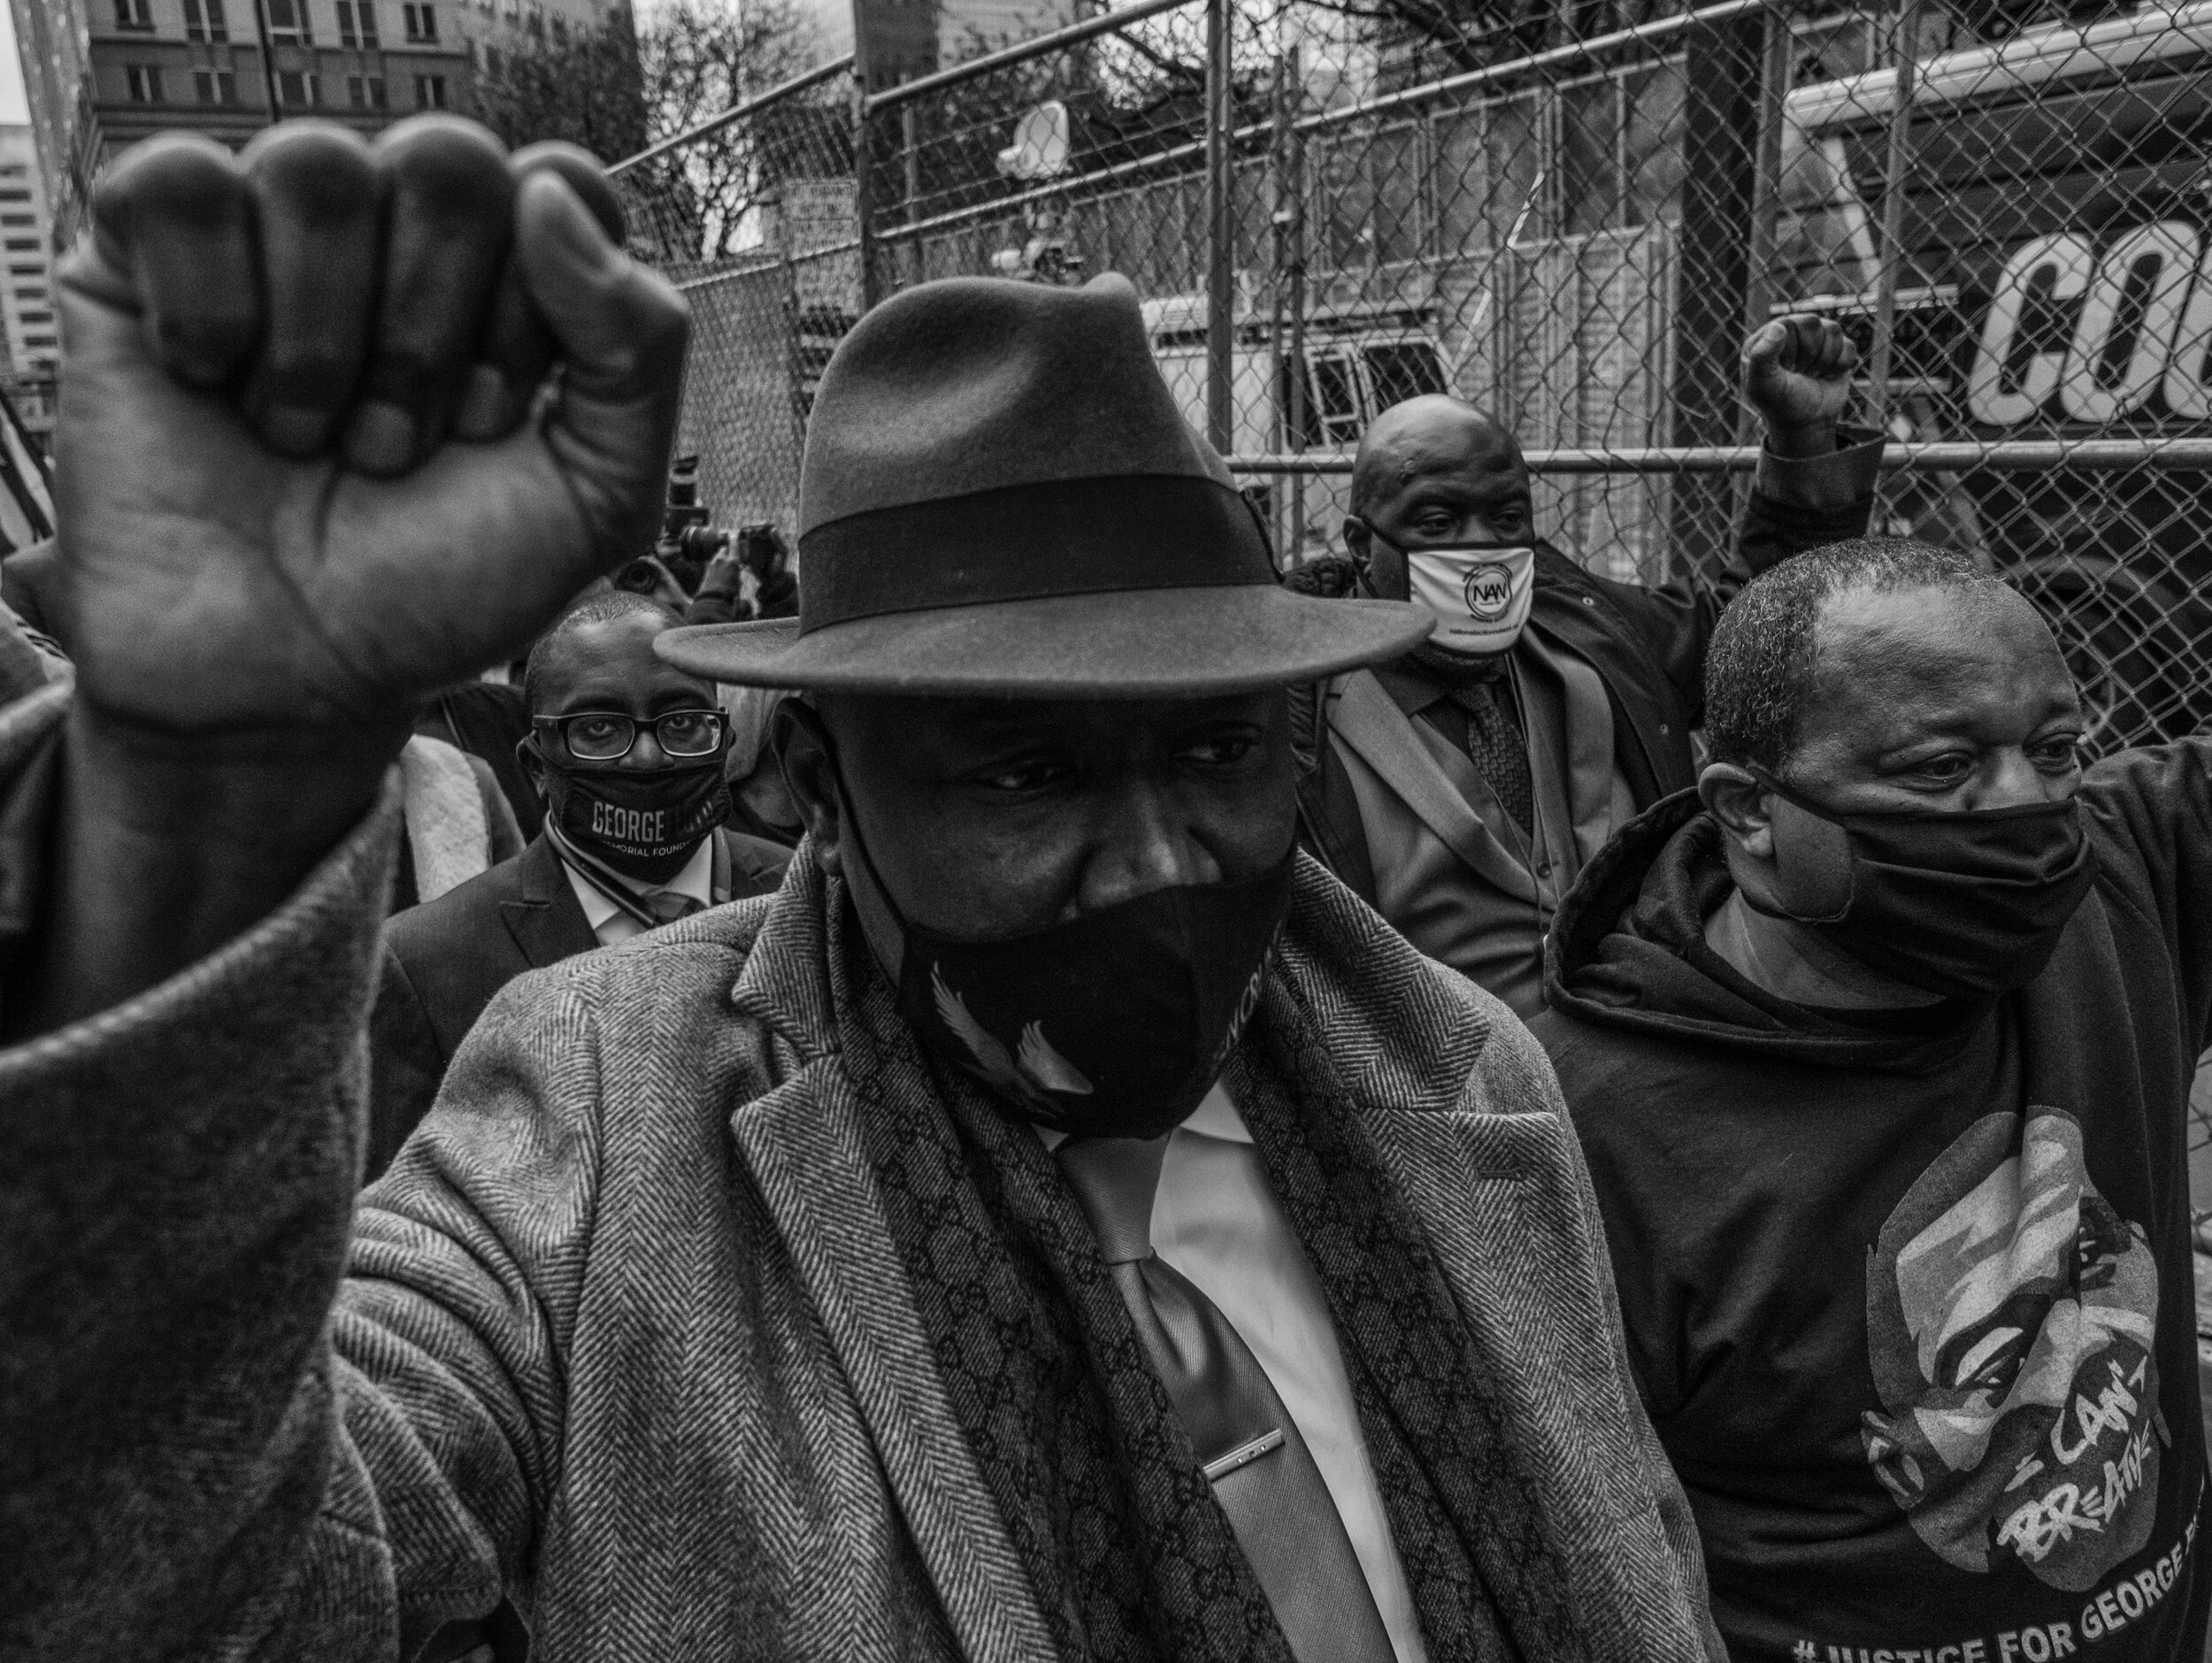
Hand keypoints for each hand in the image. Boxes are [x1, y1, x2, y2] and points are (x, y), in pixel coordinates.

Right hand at [17, 117, 686, 1033]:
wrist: (292, 675)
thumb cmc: (440, 585)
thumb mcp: (600, 494)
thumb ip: (641, 345)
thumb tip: (550, 192)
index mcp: (511, 272)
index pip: (563, 184)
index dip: (540, 312)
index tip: (497, 421)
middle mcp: (396, 233)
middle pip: (448, 162)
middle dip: (435, 332)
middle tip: (400, 445)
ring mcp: (272, 232)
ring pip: (317, 166)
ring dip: (327, 343)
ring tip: (312, 439)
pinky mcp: (140, 251)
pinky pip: (182, 184)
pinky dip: (213, 314)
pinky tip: (214, 387)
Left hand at [697, 543, 748, 599]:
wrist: (712, 598)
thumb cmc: (728, 593)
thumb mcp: (738, 583)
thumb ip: (737, 573)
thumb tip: (737, 571)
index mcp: (732, 562)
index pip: (734, 545)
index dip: (734, 539)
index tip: (734, 534)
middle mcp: (722, 560)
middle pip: (724, 549)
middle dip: (727, 550)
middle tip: (731, 556)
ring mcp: (712, 563)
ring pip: (718, 556)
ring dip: (721, 558)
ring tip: (725, 567)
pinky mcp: (706, 569)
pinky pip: (713, 563)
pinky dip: (716, 564)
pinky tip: (719, 573)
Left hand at [1741, 314, 1857, 458]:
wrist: (1807, 423)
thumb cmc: (1780, 404)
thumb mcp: (1763, 385)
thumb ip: (1762, 357)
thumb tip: (1778, 326)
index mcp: (1766, 337)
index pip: (1788, 324)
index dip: (1791, 349)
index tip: (1786, 370)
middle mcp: (1789, 331)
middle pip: (1812, 322)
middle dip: (1809, 354)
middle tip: (1799, 373)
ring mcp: (1814, 337)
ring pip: (1833, 330)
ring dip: (1824, 360)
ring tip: (1810, 374)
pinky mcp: (1836, 347)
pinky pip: (1848, 345)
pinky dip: (1839, 365)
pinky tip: (1825, 375)